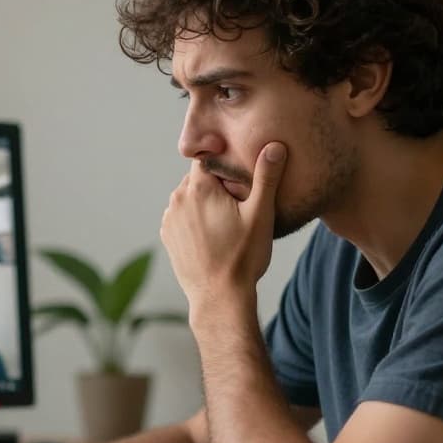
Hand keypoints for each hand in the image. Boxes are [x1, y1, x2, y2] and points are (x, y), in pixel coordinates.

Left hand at [160, 142, 285, 308]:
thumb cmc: (243, 257)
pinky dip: (196, 219)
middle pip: (199, 177)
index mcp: (198, 188)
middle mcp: (177, 198)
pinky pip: (182, 215)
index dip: (226, 163)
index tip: (240, 179)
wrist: (219, 297)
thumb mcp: (261, 215)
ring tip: (228, 222)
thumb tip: (274, 145)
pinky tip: (214, 235)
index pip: (209, 157)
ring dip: (205, 202)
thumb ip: (266, 177)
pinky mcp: (167, 235)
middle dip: (217, 184)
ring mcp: (169, 218)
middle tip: (239, 203)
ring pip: (190, 196)